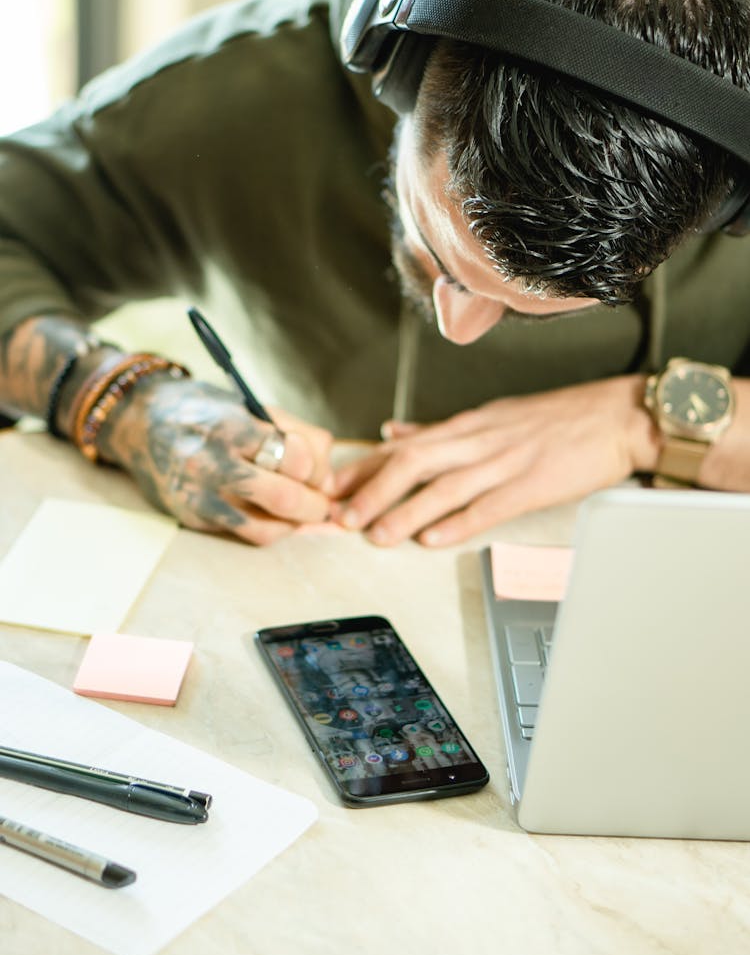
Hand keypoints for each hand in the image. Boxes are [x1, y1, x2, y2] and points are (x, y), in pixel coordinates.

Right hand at [100, 373, 333, 543]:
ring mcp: (200, 495)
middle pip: (285, 498)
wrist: (140, 424)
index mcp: (231, 427)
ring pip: (268, 527)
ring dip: (296, 524)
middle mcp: (212, 463)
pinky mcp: (193, 518)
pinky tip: (275, 517)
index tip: (317, 468)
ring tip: (301, 512)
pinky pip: (246, 535)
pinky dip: (271, 530)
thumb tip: (328, 475)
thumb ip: (294, 433)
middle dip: (316, 505)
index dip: (318, 467)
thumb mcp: (250, 406)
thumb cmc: (206, 412)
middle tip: (323, 503)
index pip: (296, 457)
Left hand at [330, 376, 658, 546]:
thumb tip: (393, 433)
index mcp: (468, 424)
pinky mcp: (534, 484)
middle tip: (342, 517)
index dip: (365, 468)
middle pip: (414, 461)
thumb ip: (439, 430)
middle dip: (373, 490)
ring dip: (405, 511)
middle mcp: (479, 439)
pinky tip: (433, 539)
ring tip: (376, 535)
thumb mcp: (492, 415)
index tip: (333, 489)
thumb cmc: (557, 418)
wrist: (617, 416)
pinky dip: (458, 522)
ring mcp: (506, 461)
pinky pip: (489, 505)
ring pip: (444, 486)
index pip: (405, 444)